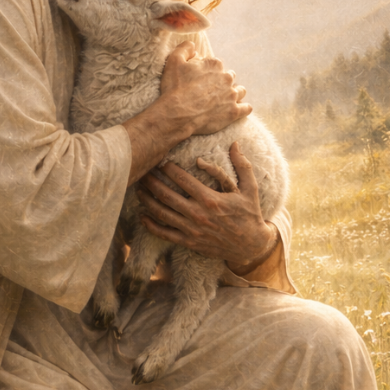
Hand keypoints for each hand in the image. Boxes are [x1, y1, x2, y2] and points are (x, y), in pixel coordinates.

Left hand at [136, 143, 278, 273]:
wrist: (251, 245)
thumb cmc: (250, 214)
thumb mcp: (250, 188)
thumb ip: (242, 165)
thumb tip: (235, 144)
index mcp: (210, 199)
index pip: (183, 180)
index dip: (168, 169)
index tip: (161, 160)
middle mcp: (198, 214)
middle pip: (166, 195)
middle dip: (152, 182)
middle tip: (142, 171)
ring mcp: (191, 230)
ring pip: (162, 213)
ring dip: (147, 200)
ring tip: (138, 189)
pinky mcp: (189, 242)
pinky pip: (165, 234)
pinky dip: (151, 226)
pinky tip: (142, 216)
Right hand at [155, 50, 249, 143]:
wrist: (177, 114)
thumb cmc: (174, 88)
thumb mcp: (174, 61)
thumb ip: (184, 48)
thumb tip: (192, 45)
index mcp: (214, 64)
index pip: (216, 65)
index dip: (207, 72)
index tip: (199, 80)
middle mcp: (226, 78)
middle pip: (229, 77)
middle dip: (222, 82)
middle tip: (210, 92)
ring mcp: (231, 95)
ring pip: (240, 91)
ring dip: (234, 93)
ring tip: (224, 100)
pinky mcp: (233, 112)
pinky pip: (246, 108)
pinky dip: (243, 108)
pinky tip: (238, 109)